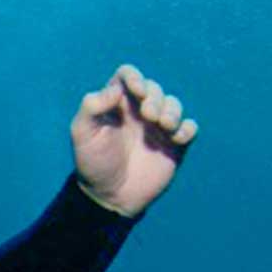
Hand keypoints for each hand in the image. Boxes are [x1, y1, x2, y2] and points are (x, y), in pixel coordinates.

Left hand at [70, 64, 197, 217]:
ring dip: (172, 111)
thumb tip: (116, 89)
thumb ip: (91, 107)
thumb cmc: (93, 163)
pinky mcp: (173, 145)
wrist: (109, 196)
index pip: (127, 76)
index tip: (136, 91)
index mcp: (116, 104)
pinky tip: (176, 137)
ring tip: (164, 125)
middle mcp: (138, 112)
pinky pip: (189, 128)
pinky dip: (187, 128)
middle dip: (155, 97)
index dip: (134, 77)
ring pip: (174, 105)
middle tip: (148, 115)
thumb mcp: (82, 134)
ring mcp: (157, 128)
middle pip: (154, 89)